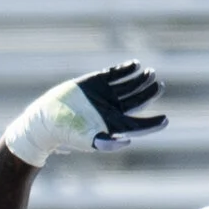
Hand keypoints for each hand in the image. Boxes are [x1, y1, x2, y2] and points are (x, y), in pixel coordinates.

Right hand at [3, 62, 166, 165]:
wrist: (44, 121)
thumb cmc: (66, 135)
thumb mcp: (86, 141)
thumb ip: (106, 143)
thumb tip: (127, 141)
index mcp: (114, 124)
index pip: (139, 124)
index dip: (154, 124)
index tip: (165, 120)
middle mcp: (112, 109)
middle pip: (138, 100)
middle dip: (150, 92)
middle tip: (158, 85)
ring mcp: (104, 94)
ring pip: (130, 85)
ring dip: (141, 79)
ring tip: (149, 73)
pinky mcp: (94, 82)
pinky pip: (115, 73)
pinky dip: (126, 68)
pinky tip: (135, 65)